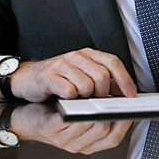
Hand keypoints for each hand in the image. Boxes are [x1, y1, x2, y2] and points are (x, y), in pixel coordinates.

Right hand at [7, 49, 136, 101]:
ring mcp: (62, 64)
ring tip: (78, 101)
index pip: (113, 62)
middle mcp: (77, 56)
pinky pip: (69, 90)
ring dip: (85, 99)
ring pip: (87, 85)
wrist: (27, 79)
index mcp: (88, 55)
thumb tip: (125, 93)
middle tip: (97, 103)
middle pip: (102, 76)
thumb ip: (103, 82)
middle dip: (103, 94)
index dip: (124, 79)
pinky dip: (70, 99)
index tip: (131, 95)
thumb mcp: (82, 76)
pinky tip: (66, 100)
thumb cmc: (57, 80)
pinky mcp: (49, 75)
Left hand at [8, 104, 130, 154]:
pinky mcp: (51, 131)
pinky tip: (79, 96)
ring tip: (98, 92)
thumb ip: (100, 108)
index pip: (114, 139)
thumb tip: (123, 93)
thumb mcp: (80, 113)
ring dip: (97, 106)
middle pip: (105, 130)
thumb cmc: (54, 113)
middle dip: (111, 110)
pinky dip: (78, 107)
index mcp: (89, 143)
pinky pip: (70, 120)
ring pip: (90, 125)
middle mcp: (78, 145)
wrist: (26, 118)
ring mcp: (65, 140)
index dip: (125, 122)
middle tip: (112, 94)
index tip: (130, 107)